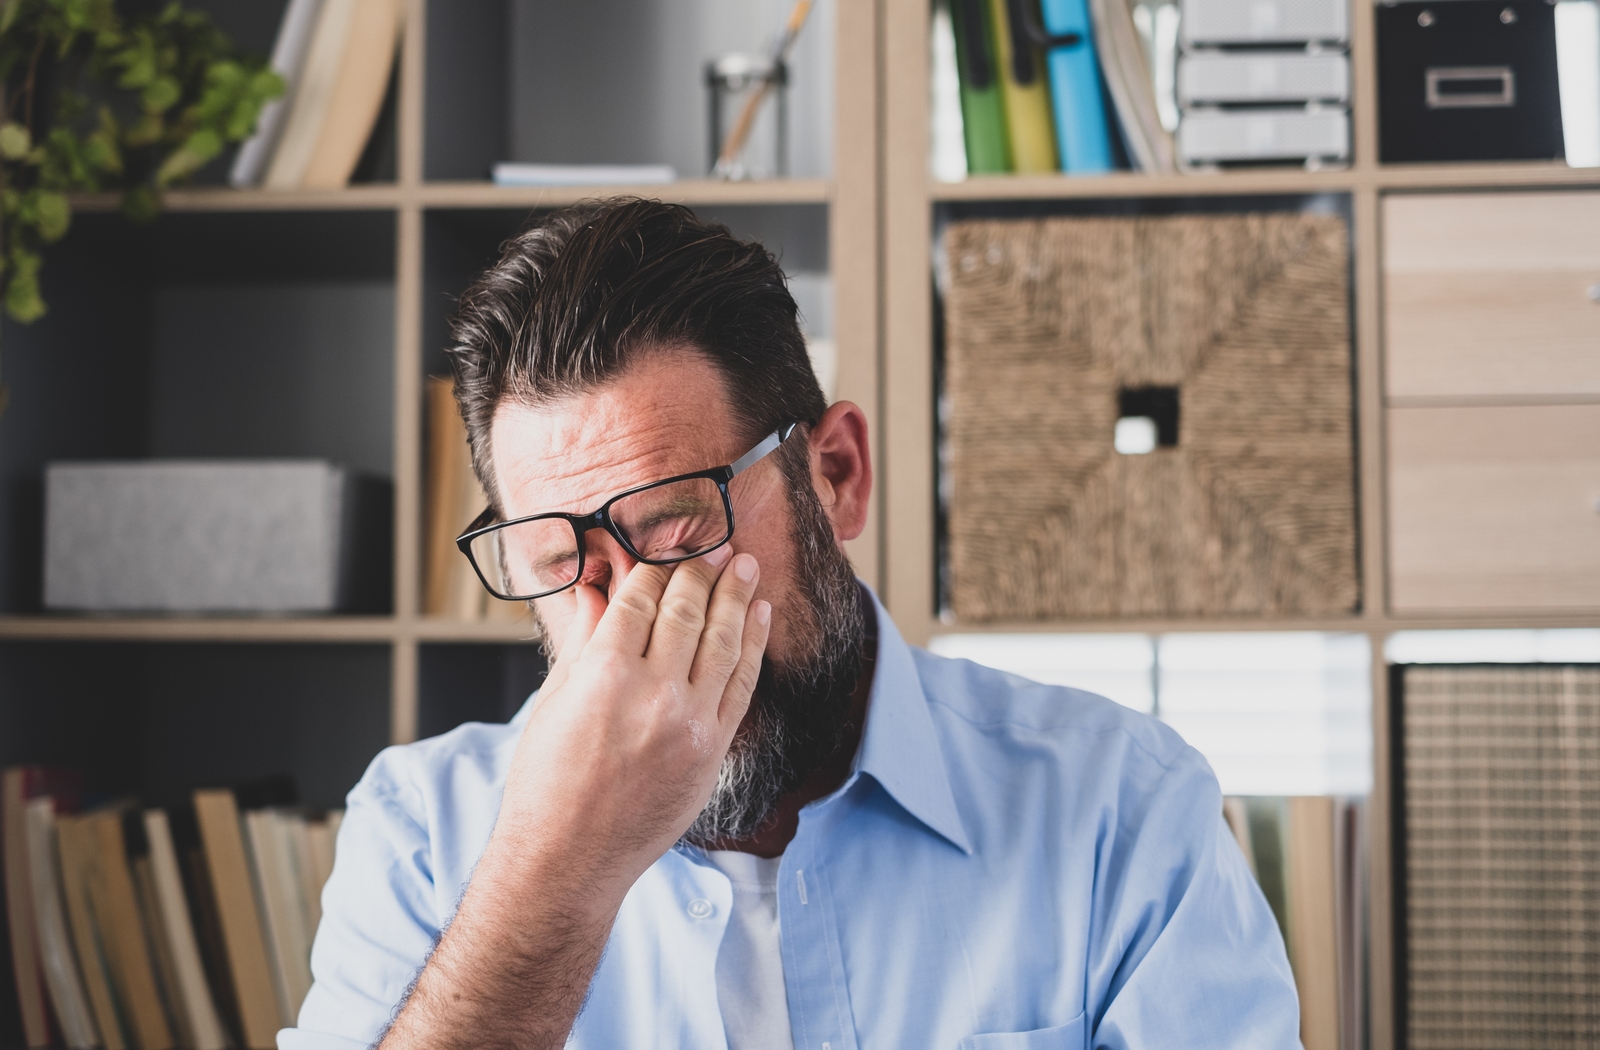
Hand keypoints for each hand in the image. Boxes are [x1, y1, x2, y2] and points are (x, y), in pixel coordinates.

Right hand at [490, 545, 770, 908]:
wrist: (570, 859)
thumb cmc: (547, 784)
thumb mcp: (554, 701)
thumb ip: (582, 639)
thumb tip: (592, 587)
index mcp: (604, 675)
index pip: (641, 598)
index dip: (657, 564)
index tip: (668, 543)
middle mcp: (653, 694)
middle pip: (687, 611)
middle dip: (703, 570)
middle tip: (717, 542)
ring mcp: (690, 723)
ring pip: (723, 641)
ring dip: (737, 597)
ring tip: (746, 566)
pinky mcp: (713, 750)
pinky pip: (742, 684)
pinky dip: (753, 644)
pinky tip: (759, 615)